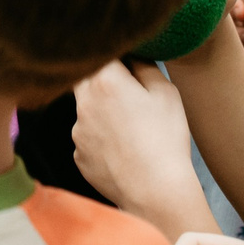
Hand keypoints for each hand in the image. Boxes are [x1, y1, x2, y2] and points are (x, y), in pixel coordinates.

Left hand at [73, 62, 215, 239]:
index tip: (129, 65)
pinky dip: (101, 139)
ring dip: (102, 111)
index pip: (101, 53)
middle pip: (86, 78)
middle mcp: (83, 103)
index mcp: (104, 81)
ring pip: (86, 109)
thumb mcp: (165, 93)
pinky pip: (88, 137)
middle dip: (104, 81)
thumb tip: (132, 56)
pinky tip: (123, 150)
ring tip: (131, 131)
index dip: (116, 56)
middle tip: (129, 95)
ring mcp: (78, 132)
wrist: (155, 191)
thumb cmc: (165, 140)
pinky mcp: (78, 155)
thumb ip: (144, 65)